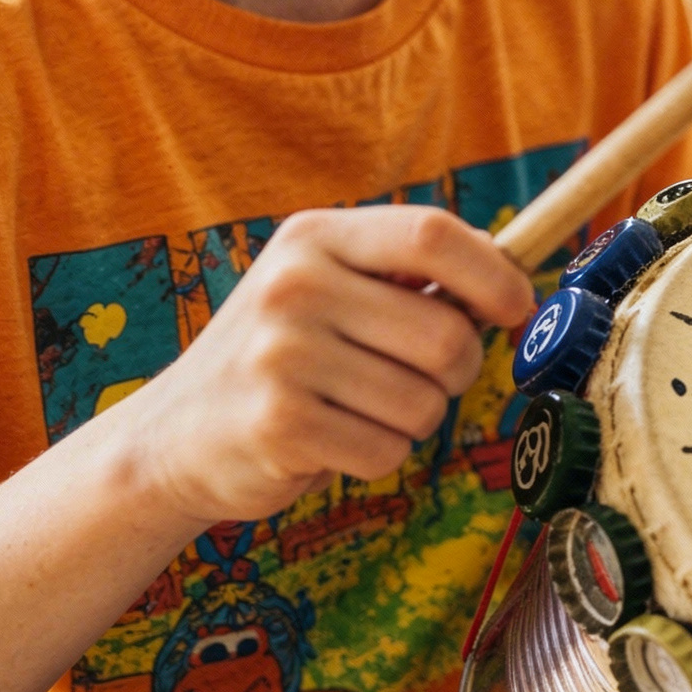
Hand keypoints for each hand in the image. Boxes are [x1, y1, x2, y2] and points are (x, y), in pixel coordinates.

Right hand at [115, 206, 535, 529]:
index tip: (516, 307)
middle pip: (446, 334)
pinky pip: (387, 452)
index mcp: (315, 237)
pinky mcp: (279, 424)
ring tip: (358, 409)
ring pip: (424, 403)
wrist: (175, 433)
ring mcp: (282, 355)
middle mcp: (295, 286)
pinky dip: (376, 457)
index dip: (493, 274)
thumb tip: (513, 273)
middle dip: (457, 370)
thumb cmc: (283, 355)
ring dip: (412, 420)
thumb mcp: (327, 286)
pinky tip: (330, 441)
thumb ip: (406, 274)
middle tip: (422, 378)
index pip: (431, 234)